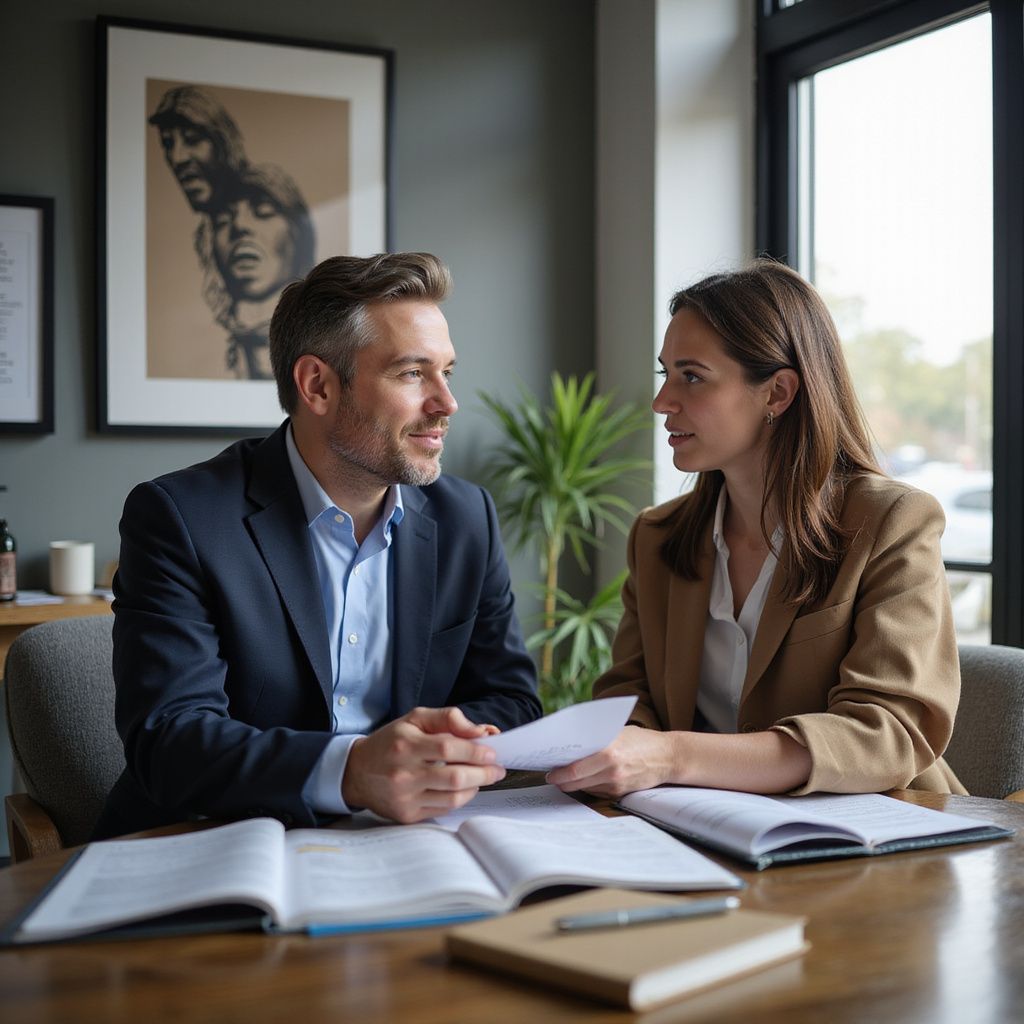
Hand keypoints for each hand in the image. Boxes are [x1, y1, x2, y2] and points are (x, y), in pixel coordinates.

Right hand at [342, 706, 504, 822]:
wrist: (356, 772)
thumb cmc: (390, 741)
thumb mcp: (415, 719)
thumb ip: (448, 718)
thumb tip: (479, 732)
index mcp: (406, 744)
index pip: (449, 748)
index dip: (476, 751)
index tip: (492, 752)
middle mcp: (404, 773)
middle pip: (455, 777)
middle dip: (484, 773)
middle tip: (497, 769)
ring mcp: (405, 797)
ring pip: (452, 797)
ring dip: (475, 787)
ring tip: (483, 778)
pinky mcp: (406, 815)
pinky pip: (443, 809)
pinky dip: (460, 799)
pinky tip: (464, 789)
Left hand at [545, 726, 675, 797]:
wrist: (668, 757)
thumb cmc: (641, 740)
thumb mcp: (617, 732)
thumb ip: (596, 738)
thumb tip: (571, 741)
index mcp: (609, 753)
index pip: (575, 769)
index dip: (558, 773)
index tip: (549, 771)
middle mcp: (611, 772)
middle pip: (575, 783)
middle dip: (561, 780)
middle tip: (552, 775)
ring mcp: (616, 785)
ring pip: (584, 788)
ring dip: (573, 784)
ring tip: (565, 775)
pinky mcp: (619, 793)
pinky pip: (596, 791)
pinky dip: (587, 785)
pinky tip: (584, 778)